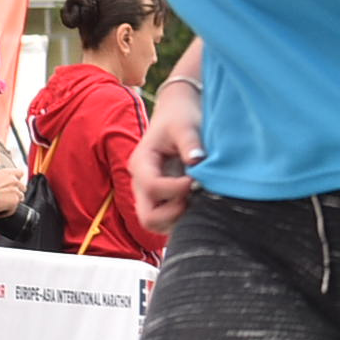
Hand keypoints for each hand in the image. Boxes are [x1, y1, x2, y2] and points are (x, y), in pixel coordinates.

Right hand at [0, 168, 24, 216]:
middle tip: (7, 195)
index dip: (17, 179)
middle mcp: (14, 181)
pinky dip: (6, 212)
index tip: (13, 183)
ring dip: (12, 201)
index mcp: (8, 173)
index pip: (20, 173)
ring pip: (20, 198)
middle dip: (16, 191)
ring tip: (3, 204)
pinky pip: (12, 209)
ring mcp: (16, 191)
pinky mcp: (15, 201)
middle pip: (22, 187)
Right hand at [132, 89, 203, 233]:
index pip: (152, 188)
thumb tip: (197, 161)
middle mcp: (141, 183)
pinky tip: (198, 201)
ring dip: (179, 218)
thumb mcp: (186, 124)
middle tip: (195, 195)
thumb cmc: (181, 117)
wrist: (178, 114)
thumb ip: (190, 142)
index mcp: (141, 163)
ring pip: (156, 224)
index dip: (176, 189)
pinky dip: (182, 218)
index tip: (196, 178)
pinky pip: (166, 221)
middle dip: (174, 213)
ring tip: (198, 198)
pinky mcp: (162, 199)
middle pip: (148, 217)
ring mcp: (149, 194)